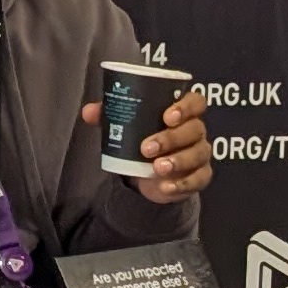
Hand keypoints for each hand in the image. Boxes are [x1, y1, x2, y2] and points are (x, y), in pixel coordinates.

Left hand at [83, 83, 215, 200]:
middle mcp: (195, 130)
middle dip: (171, 138)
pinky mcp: (199, 176)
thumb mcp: (125, 125)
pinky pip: (198, 179)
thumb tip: (88, 112)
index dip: (186, 107)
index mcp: (182, 112)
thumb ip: (108, 115)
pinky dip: (182, 184)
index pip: (196, 101)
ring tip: (157, 167)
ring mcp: (199, 154)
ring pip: (198, 154)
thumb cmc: (141, 137)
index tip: (168, 116)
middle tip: (146, 147)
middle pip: (195, 129)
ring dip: (178, 161)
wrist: (146, 172)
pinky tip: (166, 186)